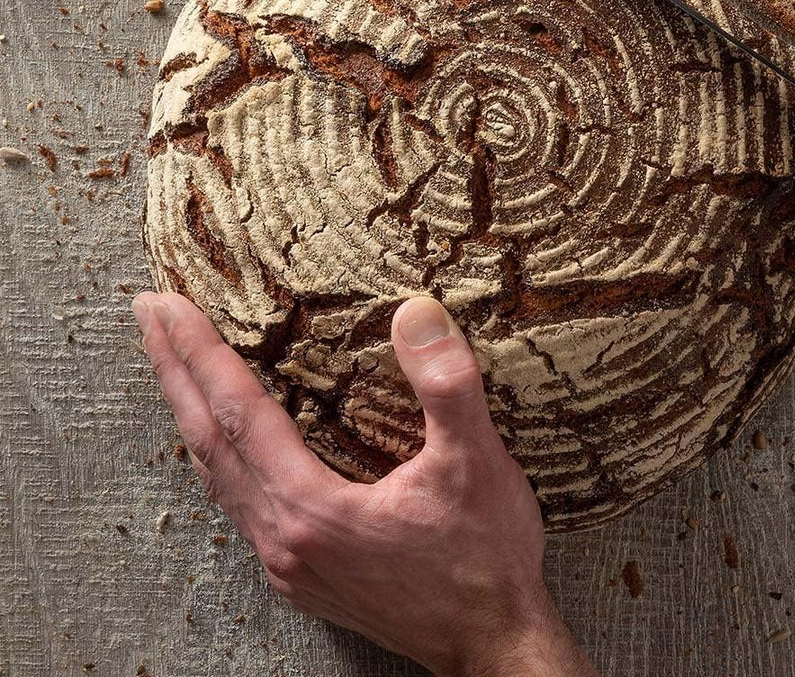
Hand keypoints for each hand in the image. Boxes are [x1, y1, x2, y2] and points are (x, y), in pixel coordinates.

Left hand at [133, 292, 596, 676]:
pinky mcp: (303, 575)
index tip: (168, 303)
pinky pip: (238, 503)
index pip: (237, 412)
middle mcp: (283, 539)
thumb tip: (415, 313)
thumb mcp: (478, 464)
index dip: (200, 352)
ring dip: (189, 412)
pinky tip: (228, 444)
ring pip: (216, 475)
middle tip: (148, 314)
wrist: (494, 645)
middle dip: (173, 371)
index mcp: (311, 509)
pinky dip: (219, 456)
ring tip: (174, 367)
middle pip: (206, 440)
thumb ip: (447, 385)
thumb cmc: (485, 560)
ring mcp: (288, 563)